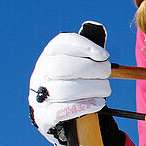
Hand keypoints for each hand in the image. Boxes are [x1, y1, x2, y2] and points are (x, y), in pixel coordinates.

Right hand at [29, 22, 110, 145]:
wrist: (66, 118)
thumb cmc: (77, 84)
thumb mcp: (81, 64)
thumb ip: (88, 50)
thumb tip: (97, 27)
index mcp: (49, 56)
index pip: (61, 43)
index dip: (84, 47)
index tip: (103, 55)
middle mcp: (40, 74)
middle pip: (61, 66)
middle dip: (90, 68)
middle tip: (106, 73)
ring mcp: (39, 96)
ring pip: (63, 90)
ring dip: (91, 88)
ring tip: (105, 90)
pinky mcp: (43, 117)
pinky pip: (61, 111)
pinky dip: (84, 106)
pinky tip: (98, 103)